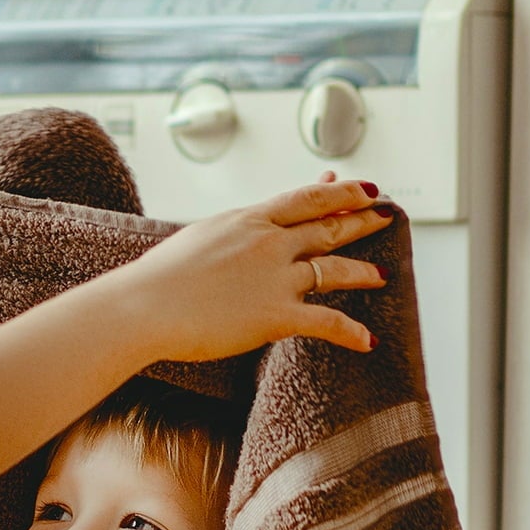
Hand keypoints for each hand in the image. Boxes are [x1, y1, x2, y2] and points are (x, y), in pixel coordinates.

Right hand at [96, 177, 390, 363]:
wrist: (143, 307)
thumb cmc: (155, 279)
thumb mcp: (197, 239)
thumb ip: (228, 232)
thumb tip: (236, 231)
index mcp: (248, 220)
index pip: (305, 199)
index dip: (340, 192)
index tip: (362, 187)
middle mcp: (270, 243)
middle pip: (328, 226)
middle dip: (362, 220)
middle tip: (386, 215)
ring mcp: (276, 278)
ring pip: (335, 269)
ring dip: (362, 272)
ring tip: (381, 275)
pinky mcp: (276, 315)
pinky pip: (326, 322)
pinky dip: (350, 332)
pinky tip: (367, 342)